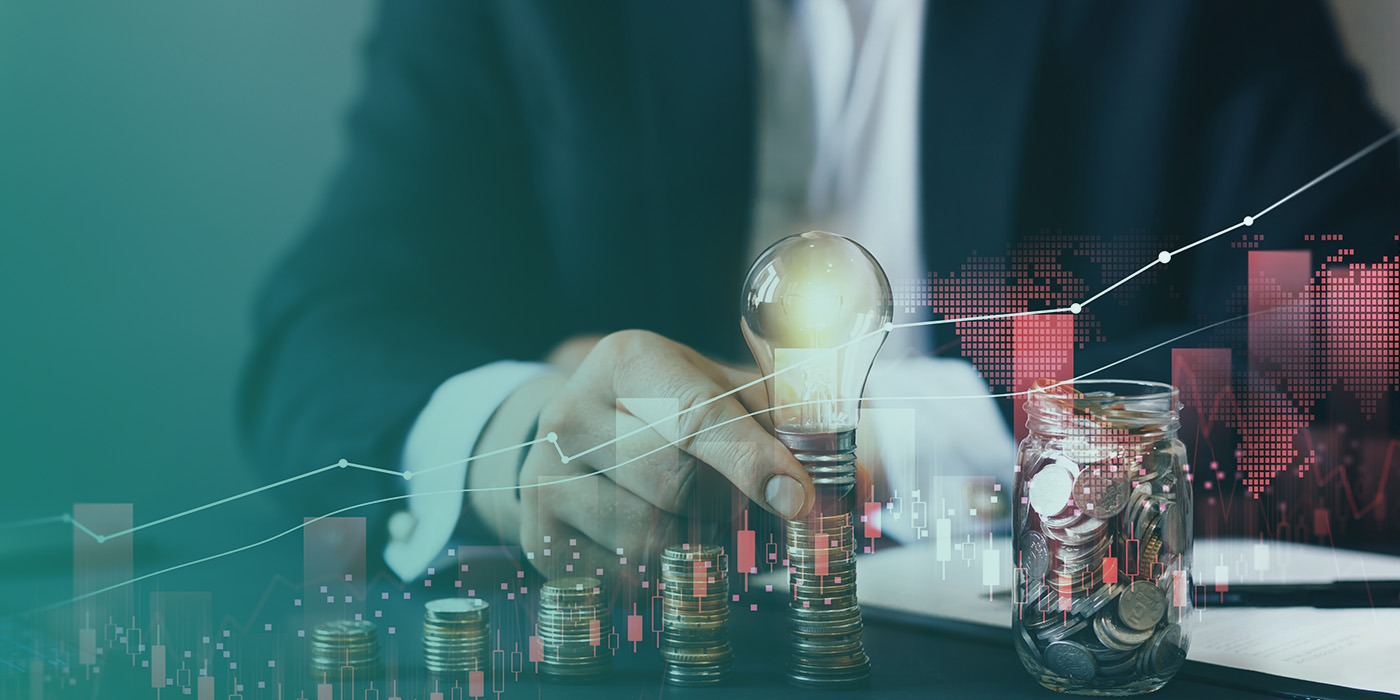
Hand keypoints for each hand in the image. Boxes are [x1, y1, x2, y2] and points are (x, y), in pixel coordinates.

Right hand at [507, 330, 812, 579]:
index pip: (694, 414)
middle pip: (673, 482)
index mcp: (627, 360)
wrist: (578, 437)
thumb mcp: (730, 396)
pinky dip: (660, 574)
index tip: (797, 498)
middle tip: (750, 512)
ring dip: (698, 546)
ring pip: (648, 537)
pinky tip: (665, 546)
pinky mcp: (536, 533)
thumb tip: (864, 479)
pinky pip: (619, 577)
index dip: (752, 460)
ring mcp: (544, 474)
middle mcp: (571, 411)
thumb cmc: (673, 414)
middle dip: (727, 507)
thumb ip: (795, 426)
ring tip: (704, 525)